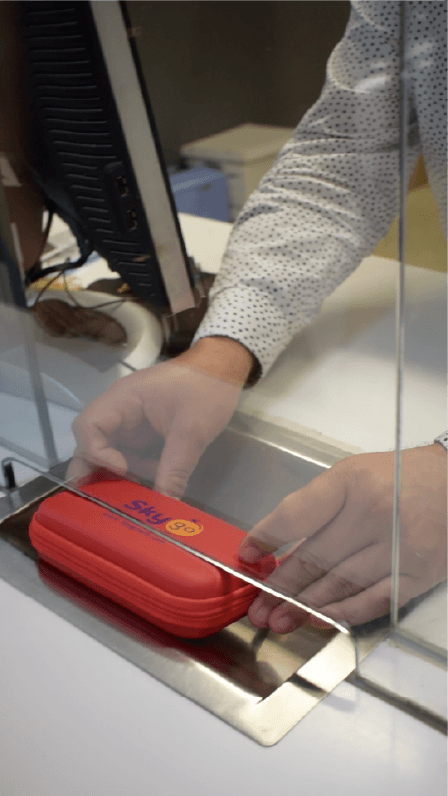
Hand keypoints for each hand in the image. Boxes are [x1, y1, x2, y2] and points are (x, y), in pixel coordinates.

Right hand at [68, 337, 255, 496]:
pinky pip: (130, 453)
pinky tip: (156, 480)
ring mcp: (131, 420)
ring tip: (139, 491)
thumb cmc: (206, 388)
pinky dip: (137, 469)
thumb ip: (175, 469)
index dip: (97, 453)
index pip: (88, 426)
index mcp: (123, 399)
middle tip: (106, 500)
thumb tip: (166, 506)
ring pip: (110, 451)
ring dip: (121, 473)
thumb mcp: (192, 431)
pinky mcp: (144, 430)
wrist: (224, 367)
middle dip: (97, 470)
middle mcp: (120, 410)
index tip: (123, 470)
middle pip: (92, 441)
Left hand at [239, 445, 446, 630]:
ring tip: (278, 619)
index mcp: (352, 482)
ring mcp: (399, 546)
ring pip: (341, 583)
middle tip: (257, 607)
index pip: (298, 514)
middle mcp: (375, 512)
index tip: (247, 555)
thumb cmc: (396, 477)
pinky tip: (318, 620)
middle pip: (316, 556)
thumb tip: (275, 545)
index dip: (267, 537)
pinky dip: (343, 613)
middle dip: (281, 585)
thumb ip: (315, 506)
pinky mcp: (419, 573)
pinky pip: (374, 600)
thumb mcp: (351, 475)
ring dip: (305, 605)